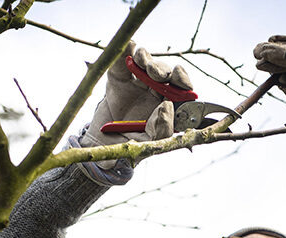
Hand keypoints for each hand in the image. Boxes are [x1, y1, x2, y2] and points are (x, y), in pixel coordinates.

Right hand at [81, 42, 193, 168]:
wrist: (103, 143)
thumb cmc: (132, 143)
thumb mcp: (150, 143)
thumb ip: (163, 129)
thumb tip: (167, 106)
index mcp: (168, 103)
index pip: (181, 87)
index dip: (183, 80)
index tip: (180, 80)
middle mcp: (155, 88)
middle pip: (164, 71)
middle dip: (162, 69)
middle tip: (156, 75)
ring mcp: (136, 80)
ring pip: (146, 61)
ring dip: (146, 58)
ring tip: (143, 64)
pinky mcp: (117, 76)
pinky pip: (122, 60)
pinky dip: (126, 50)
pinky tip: (129, 46)